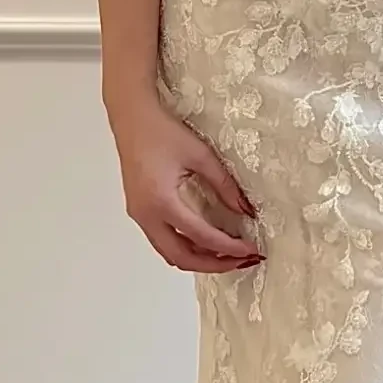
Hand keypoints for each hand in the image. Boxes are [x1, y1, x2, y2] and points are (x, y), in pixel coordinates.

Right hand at [110, 96, 263, 273]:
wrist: (132, 118)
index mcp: (162, 202)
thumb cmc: (163, 131)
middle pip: (182, 258)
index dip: (229, 248)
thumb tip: (247, 211)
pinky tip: (206, 243)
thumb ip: (225, 185)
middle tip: (243, 261)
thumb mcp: (201, 155)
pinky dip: (186, 249)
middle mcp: (147, 215)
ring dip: (200, 260)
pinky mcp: (140, 212)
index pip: (201, 237)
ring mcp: (140, 216)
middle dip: (215, 264)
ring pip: (170, 254)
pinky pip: (163, 242)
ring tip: (228, 256)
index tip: (251, 250)